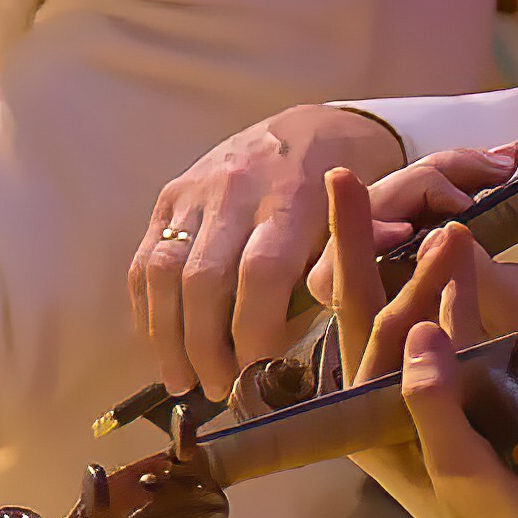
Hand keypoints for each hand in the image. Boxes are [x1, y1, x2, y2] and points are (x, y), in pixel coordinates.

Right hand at [133, 106, 419, 402]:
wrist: (311, 127)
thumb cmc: (352, 184)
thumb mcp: (372, 217)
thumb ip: (355, 258)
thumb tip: (347, 303)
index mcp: (292, 199)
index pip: (260, 274)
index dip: (253, 330)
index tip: (258, 374)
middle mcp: (235, 192)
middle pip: (203, 281)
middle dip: (205, 346)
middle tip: (220, 390)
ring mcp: (195, 193)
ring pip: (163, 273)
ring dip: (166, 336)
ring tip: (181, 381)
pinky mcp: (170, 197)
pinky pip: (145, 259)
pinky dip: (147, 308)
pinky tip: (160, 345)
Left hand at [341, 210, 517, 517]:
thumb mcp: (460, 471)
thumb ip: (434, 405)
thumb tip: (421, 333)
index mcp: (362, 418)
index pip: (351, 318)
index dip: (346, 250)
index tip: (336, 187)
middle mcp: (381, 404)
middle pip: (370, 307)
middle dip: (369, 243)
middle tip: (352, 177)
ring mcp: (421, 403)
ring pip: (414, 318)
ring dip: (426, 269)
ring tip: (449, 219)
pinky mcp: (462, 408)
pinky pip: (452, 341)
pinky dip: (456, 302)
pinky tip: (465, 265)